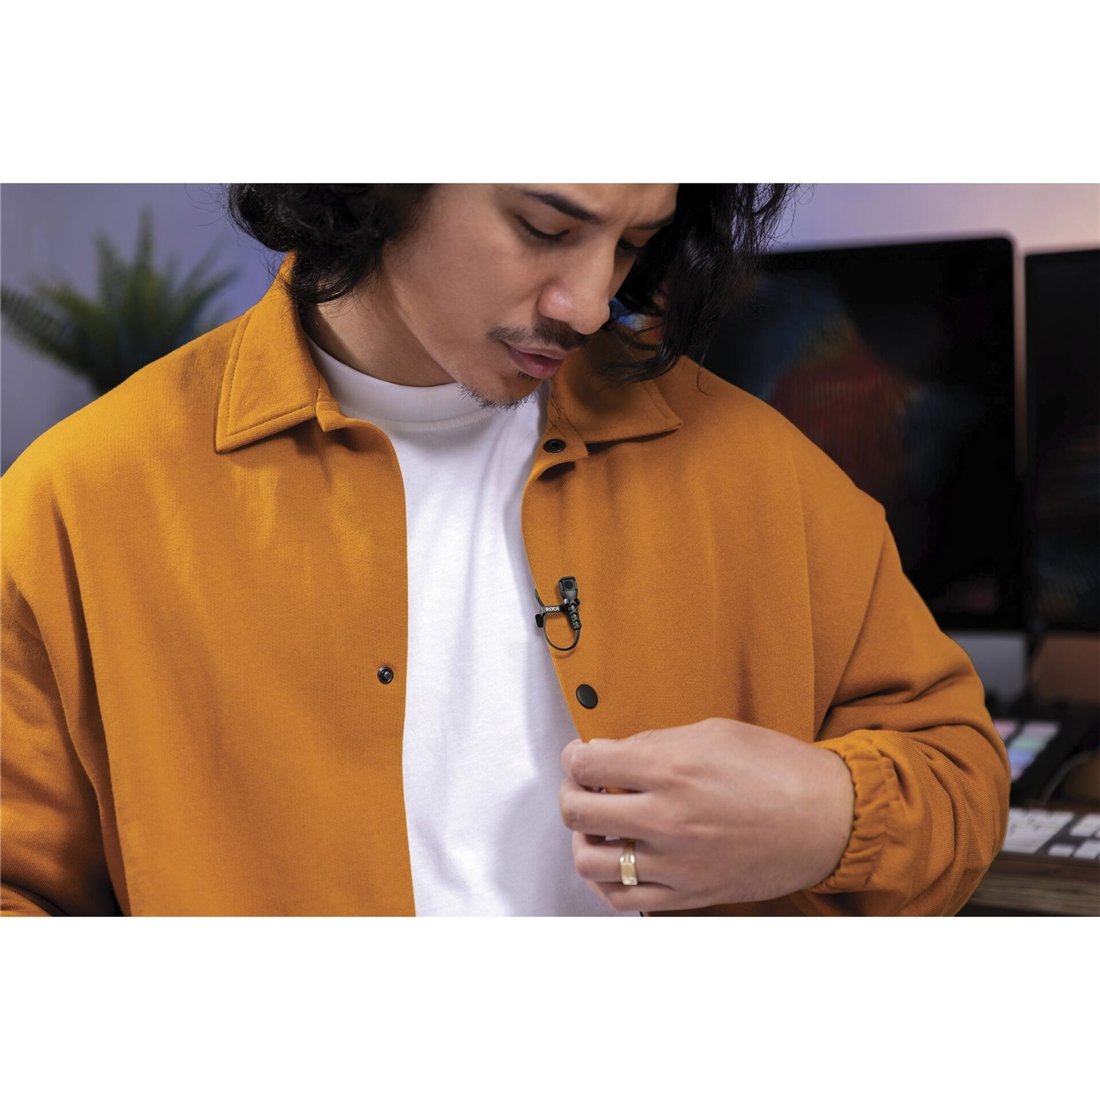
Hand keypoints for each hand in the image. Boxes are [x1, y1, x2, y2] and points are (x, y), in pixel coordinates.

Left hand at [559, 718, 854, 911]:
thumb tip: (613, 751)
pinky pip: (622, 898)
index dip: (575, 756)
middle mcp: (666, 817)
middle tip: (583, 785)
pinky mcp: (687, 895)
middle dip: (570, 792)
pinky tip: (616, 859)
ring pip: (589, 860)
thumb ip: (656, 741)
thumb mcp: (714, 732)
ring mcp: (674, 862)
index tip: (581, 755)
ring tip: (597, 824)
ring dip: (582, 838)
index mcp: (671, 767)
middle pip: (577, 810)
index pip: (588, 764)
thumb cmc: (778, 768)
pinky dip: (607, 879)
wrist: (828, 819)